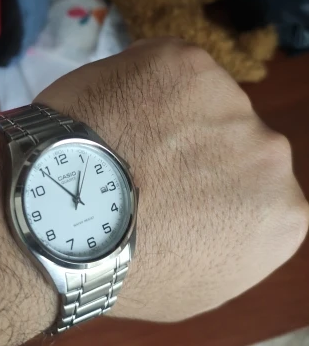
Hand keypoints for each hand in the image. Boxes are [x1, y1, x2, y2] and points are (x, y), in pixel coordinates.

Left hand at [35, 38, 308, 322]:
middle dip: (196, 145)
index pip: (254, 185)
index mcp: (283, 211)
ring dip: (169, 109)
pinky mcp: (187, 62)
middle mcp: (271, 153)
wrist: (63, 225)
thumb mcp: (202, 283)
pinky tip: (110, 109)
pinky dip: (140, 79)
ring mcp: (230, 101)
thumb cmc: (125, 271)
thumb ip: (232, 236)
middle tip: (144, 161)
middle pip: (233, 136)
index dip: (209, 183)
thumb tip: (223, 206)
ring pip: (202, 96)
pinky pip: (166, 64)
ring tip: (119, 137)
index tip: (176, 189)